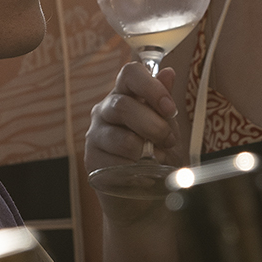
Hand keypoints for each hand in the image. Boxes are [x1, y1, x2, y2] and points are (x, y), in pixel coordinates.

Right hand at [86, 62, 186, 180]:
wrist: (141, 189)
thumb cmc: (154, 152)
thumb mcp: (166, 126)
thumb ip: (163, 102)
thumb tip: (168, 73)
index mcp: (125, 94)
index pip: (130, 73)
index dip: (151, 87)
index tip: (169, 108)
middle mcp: (106, 109)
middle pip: (123, 106)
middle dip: (153, 126)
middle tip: (168, 140)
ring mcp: (96, 133)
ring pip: (122, 138)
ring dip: (146, 150)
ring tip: (155, 158)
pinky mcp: (92, 158)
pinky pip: (117, 161)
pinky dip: (136, 168)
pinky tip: (140, 170)